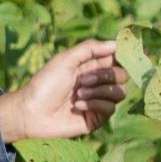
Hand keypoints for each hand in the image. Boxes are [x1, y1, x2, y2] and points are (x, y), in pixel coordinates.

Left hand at [0, 39, 129, 141]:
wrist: (32, 112)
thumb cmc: (45, 84)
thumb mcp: (65, 60)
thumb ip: (90, 49)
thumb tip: (116, 43)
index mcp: (90, 66)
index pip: (116, 58)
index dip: (124, 55)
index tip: (128, 53)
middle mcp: (97, 83)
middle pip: (122, 75)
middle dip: (106, 75)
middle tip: (84, 80)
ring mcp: (98, 101)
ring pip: (120, 92)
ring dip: (99, 91)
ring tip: (78, 94)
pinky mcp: (97, 118)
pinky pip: (110, 108)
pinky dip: (94, 104)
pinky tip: (77, 105)